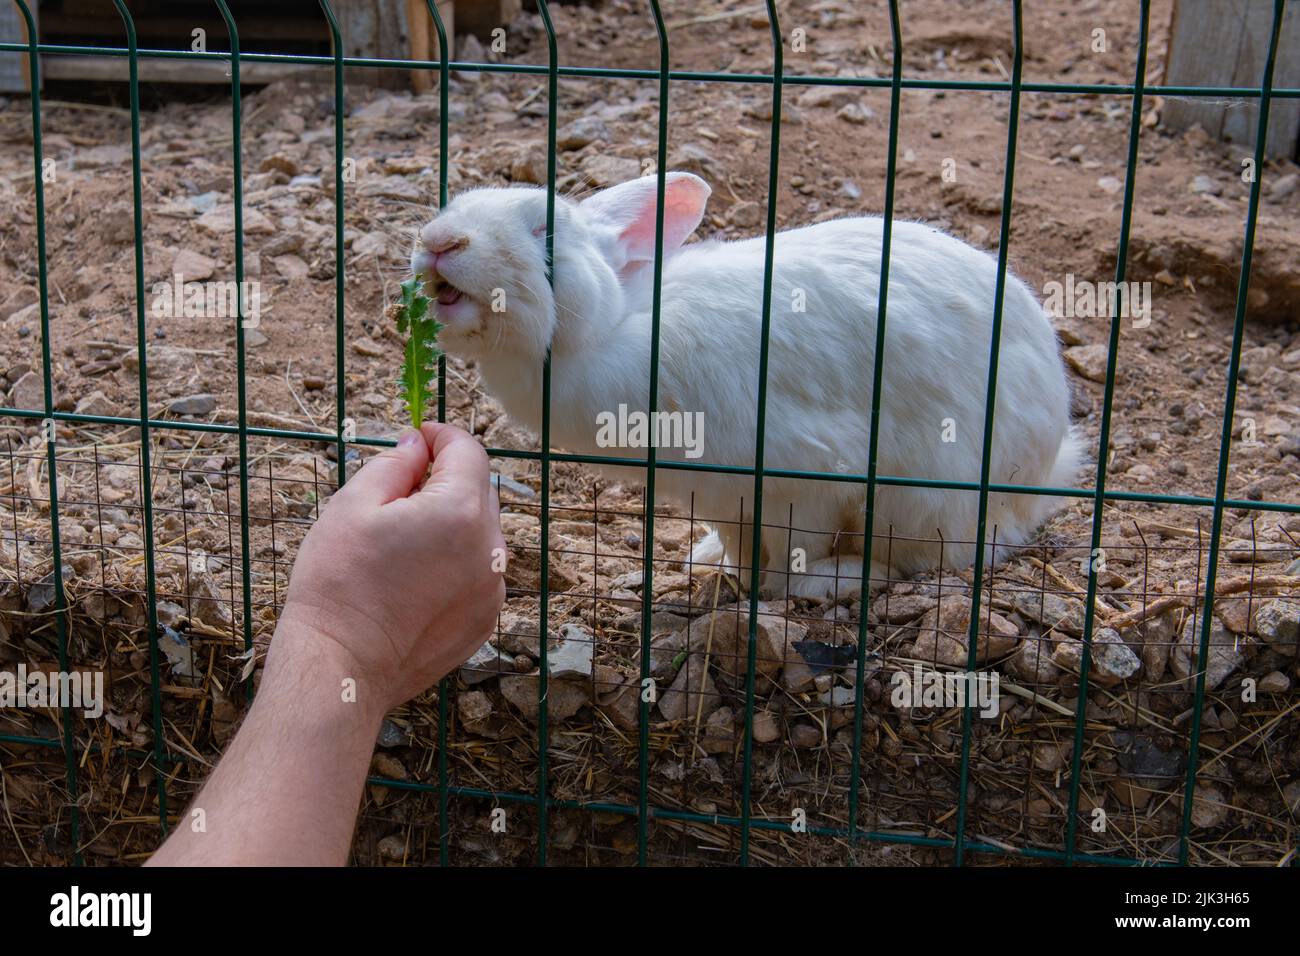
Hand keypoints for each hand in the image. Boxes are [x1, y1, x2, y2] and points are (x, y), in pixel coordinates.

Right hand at [273, 423, 505, 713]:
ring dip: (451, 522)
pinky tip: (413, 576)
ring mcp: (492, 588)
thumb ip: (395, 465)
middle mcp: (489, 549)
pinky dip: (454, 561)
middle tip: (402, 486)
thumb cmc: (339, 584)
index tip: (420, 435)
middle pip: (479, 490)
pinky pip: (477, 572)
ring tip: (402, 538)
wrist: (342, 666)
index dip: (443, 436)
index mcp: (461, 512)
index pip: (469, 452)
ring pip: (479, 533)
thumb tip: (417, 447)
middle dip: (446, 478)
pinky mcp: (484, 619)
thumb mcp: (354, 504)